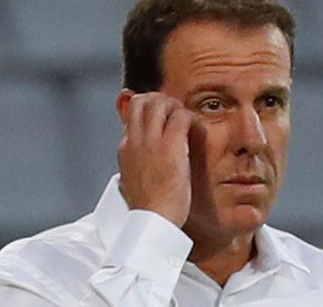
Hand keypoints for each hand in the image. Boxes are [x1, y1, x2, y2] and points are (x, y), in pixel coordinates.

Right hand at [116, 91, 196, 226]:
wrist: (152, 222)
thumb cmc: (150, 209)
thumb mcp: (135, 183)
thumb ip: (138, 166)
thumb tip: (140, 162)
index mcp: (125, 150)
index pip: (131, 116)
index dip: (149, 112)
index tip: (164, 119)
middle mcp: (134, 141)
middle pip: (140, 101)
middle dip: (159, 99)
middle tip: (175, 111)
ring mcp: (150, 143)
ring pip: (159, 102)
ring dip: (175, 105)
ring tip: (186, 119)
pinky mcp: (169, 148)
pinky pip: (181, 117)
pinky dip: (191, 118)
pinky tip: (197, 129)